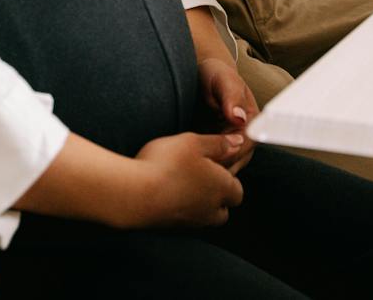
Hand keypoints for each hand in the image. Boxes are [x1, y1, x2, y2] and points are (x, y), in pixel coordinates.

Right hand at [125, 131, 245, 228]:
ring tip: (181, 186)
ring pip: (203, 218)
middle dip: (216, 197)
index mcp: (222, 188)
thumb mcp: (193, 142)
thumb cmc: (166, 165)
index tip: (216, 165)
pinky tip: (165, 195)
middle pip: (222, 210)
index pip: (237, 191)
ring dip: (198, 205)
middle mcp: (210, 211)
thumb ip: (219, 143)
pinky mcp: (171, 230)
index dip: (228, 179)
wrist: (133, 195)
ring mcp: (190, 223)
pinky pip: (182, 222)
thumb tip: (238, 143)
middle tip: (200, 177)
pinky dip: (179, 211)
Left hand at [197, 56, 258, 172]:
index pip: (245, 146)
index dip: (228, 154)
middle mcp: (244, 136)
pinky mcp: (216, 151)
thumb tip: (240, 117)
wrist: (198, 77)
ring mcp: (230, 145)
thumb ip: (231, 95)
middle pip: (235, 162)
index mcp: (251, 120)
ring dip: (207, 172)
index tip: (207, 156)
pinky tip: (184, 166)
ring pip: (223, 168)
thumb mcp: (221, 79)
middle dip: (216, 168)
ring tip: (186, 169)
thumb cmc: (212, 74)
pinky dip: (200, 170)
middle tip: (191, 167)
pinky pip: (212, 167)